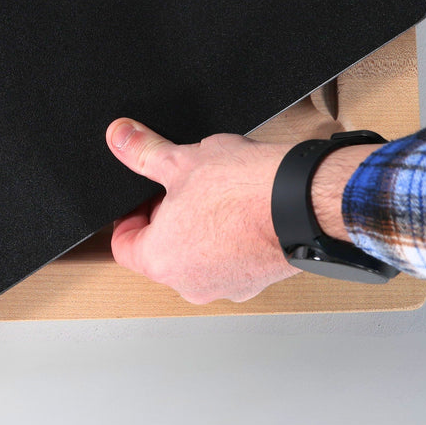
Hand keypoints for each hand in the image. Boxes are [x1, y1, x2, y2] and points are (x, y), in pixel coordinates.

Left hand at [104, 118, 377, 303]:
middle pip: (161, 252)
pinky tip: (242, 211)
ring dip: (200, 230)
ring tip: (217, 196)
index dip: (131, 214)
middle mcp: (190, 284)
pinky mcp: (256, 282)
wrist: (305, 201)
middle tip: (184, 190)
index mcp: (161, 261)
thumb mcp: (182, 160)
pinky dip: (230, 241)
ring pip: (197, 258)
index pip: (124, 245)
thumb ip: (143, 152)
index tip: (147, 195)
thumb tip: (120, 137)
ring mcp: (226, 287)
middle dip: (168, 220)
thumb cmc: (244, 189)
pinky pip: (230, 262)